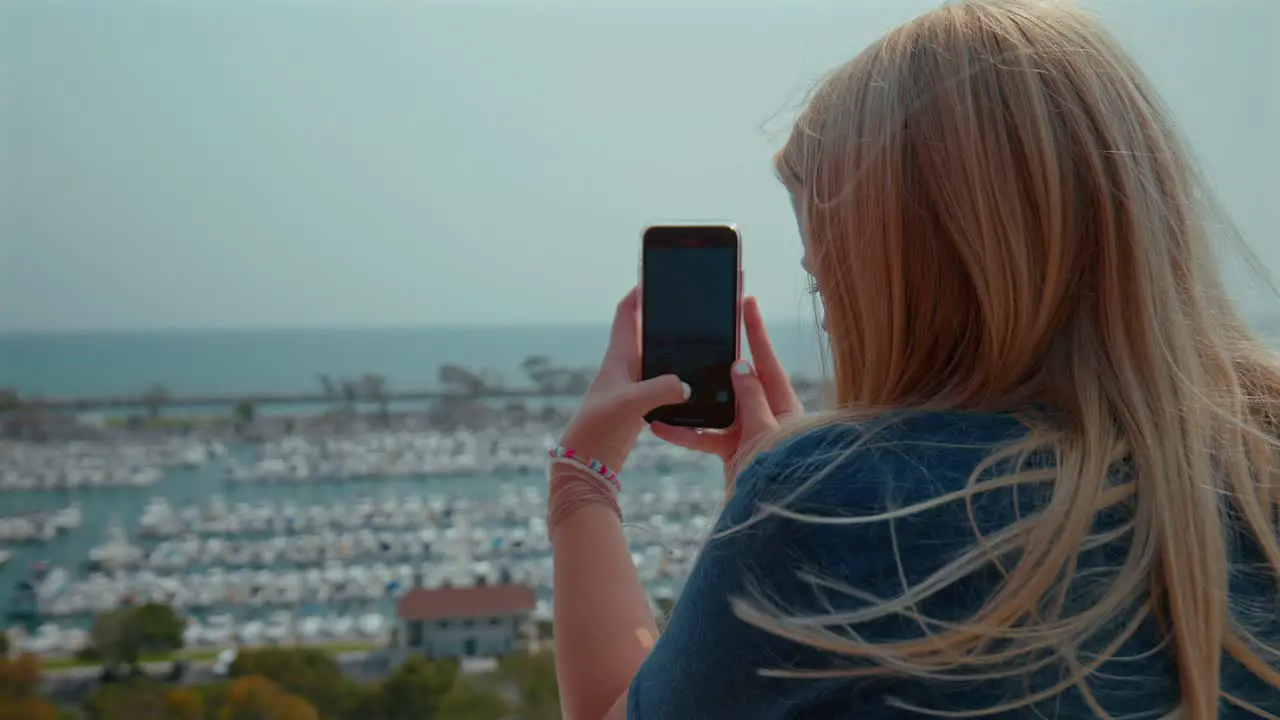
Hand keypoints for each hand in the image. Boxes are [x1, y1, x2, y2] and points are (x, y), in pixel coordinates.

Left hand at [558, 287, 689, 473]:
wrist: (587, 460)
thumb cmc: (599, 427)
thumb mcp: (631, 404)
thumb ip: (660, 390)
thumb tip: (687, 386)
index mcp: (618, 356)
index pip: (627, 312)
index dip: (640, 291)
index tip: (657, 275)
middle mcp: (624, 366)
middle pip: (646, 330)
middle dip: (665, 315)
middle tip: (691, 302)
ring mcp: (632, 384)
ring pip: (656, 356)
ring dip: (674, 346)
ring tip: (701, 335)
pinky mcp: (639, 403)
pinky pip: (662, 380)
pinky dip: (678, 375)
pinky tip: (697, 379)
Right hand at [650, 296, 803, 491]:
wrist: (776, 521)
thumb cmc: (783, 473)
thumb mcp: (766, 432)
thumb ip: (752, 398)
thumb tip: (740, 366)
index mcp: (785, 405)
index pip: (767, 360)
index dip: (756, 330)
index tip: (746, 300)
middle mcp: (768, 414)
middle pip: (740, 378)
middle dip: (721, 357)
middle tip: (706, 329)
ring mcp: (750, 432)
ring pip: (717, 406)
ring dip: (695, 398)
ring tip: (673, 378)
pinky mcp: (734, 451)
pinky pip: (706, 436)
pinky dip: (685, 433)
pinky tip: (661, 427)